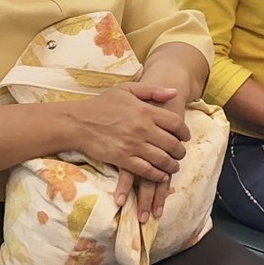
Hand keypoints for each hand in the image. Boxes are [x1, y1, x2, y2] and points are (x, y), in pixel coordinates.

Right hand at [71, 83, 189, 191]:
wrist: (78, 122)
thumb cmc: (102, 104)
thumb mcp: (126, 89)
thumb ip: (152, 90)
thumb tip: (174, 92)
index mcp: (145, 110)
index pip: (175, 123)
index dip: (185, 132)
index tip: (185, 136)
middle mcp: (142, 128)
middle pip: (172, 143)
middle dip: (180, 151)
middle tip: (180, 153)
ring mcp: (133, 145)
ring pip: (162, 159)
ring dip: (172, 165)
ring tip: (173, 166)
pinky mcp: (123, 159)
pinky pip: (146, 171)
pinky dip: (157, 175)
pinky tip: (161, 175)